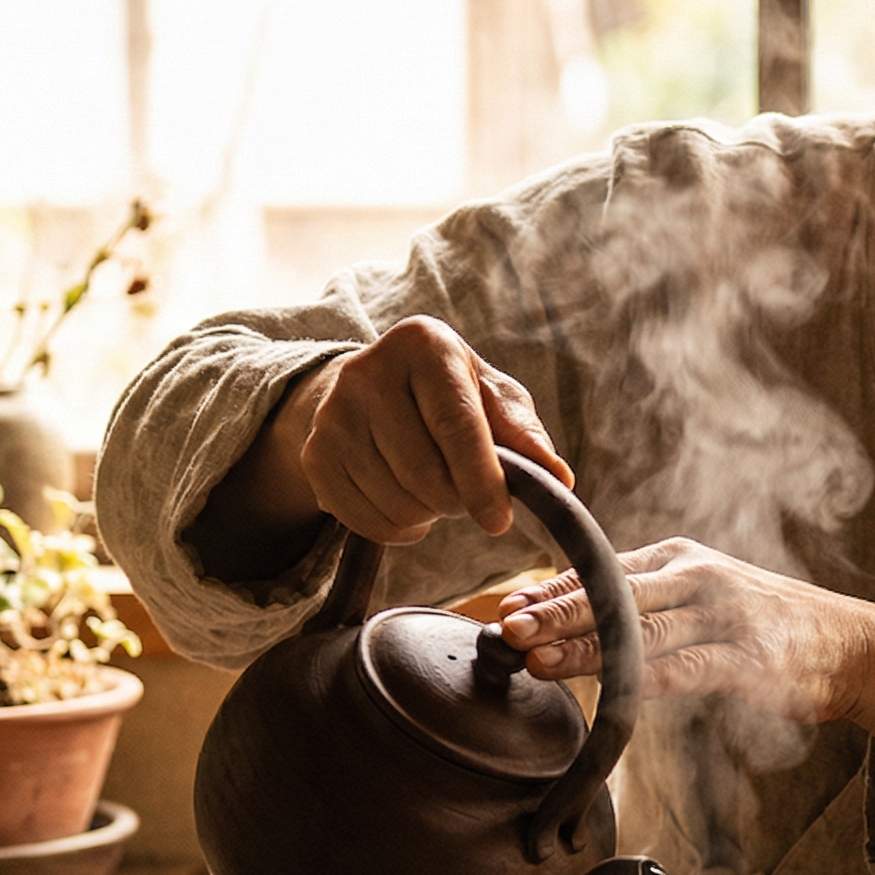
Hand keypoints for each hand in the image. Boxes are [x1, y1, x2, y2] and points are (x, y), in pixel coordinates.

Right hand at [291, 316, 569, 543]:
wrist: (375, 390)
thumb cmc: (450, 395)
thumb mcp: (493, 399)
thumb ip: (525, 436)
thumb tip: (559, 478)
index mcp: (423, 344)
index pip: (454, 423)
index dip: (480, 479)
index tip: (500, 521)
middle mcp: (367, 371)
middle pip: (423, 472)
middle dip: (456, 500)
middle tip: (466, 493)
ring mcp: (333, 414)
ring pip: (395, 502)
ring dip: (427, 515)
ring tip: (434, 490)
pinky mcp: (314, 454)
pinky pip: (364, 521)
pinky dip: (397, 529)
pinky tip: (406, 503)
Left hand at [495, 538, 874, 768]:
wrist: (851, 644)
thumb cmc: (767, 626)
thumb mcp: (703, 597)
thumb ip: (646, 604)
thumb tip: (570, 620)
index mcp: (681, 558)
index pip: (603, 570)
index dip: (553, 592)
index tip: (508, 607)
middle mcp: (698, 577)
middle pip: (615, 593)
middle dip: (558, 611)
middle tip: (509, 626)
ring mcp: (724, 616)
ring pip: (641, 632)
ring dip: (586, 649)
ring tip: (539, 661)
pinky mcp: (746, 659)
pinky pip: (683, 670)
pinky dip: (640, 681)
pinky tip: (607, 691)